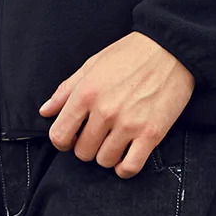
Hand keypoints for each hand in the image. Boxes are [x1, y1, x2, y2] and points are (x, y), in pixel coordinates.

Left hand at [38, 31, 194, 178]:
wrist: (170, 48)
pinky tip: (127, 153)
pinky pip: (129, 168)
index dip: (63, 139)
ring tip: (115, 138)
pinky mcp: (151, 134)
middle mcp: (105, 111)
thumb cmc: (130, 53)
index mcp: (86, 92)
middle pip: (82, 152)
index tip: (73, 135)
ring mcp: (128, 124)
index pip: (59, 135)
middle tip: (98, 133)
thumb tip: (45, 111)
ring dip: (107, 154)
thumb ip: (66, 89)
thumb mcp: (92, 64)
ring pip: (104, 161)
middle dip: (87, 146)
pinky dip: (124, 167)